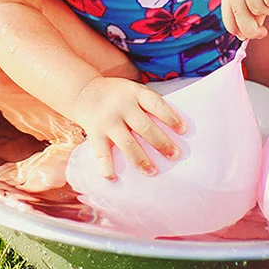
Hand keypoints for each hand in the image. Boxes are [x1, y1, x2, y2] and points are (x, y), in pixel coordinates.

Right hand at [70, 76, 185, 178]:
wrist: (84, 91)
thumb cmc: (117, 95)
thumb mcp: (133, 91)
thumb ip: (148, 105)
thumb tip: (174, 129)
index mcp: (134, 93)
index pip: (156, 104)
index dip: (171, 117)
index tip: (184, 131)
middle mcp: (121, 106)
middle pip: (144, 126)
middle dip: (161, 143)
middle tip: (175, 155)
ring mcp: (108, 121)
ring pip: (127, 143)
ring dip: (141, 160)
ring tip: (153, 171)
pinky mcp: (95, 133)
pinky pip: (101, 153)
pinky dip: (107, 167)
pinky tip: (113, 177)